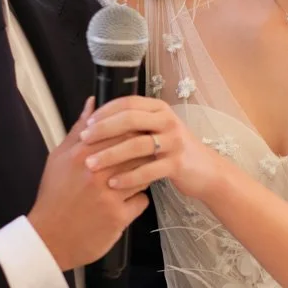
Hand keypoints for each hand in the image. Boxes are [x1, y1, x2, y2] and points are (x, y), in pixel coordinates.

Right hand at [29, 98, 151, 271]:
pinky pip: (141, 201)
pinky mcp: (118, 217)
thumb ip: (79, 130)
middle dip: (141, 154)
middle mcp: (95, 172)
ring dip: (141, 177)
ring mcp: (108, 195)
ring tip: (129, 182)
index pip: (121, 131)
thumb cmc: (54, 197)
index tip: (135, 137)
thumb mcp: (58, 158)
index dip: (133, 133)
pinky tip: (124, 205)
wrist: (48, 238)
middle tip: (138, 159)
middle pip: (136, 151)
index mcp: (81, 154)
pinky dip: (136, 202)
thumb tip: (93, 102)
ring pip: (143, 175)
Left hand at [79, 96, 223, 201]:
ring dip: (111, 154)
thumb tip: (91, 107)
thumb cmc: (170, 150)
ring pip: (137, 145)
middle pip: (130, 119)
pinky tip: (112, 183)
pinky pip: (149, 169)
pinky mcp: (178, 163)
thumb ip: (127, 121)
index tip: (85, 125)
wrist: (205, 171)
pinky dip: (129, 177)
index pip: (127, 103)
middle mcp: (167, 121)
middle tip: (83, 141)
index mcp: (158, 109)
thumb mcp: (152, 130)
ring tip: (91, 165)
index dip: (104, 112)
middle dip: (103, 130)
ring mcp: (174, 141)